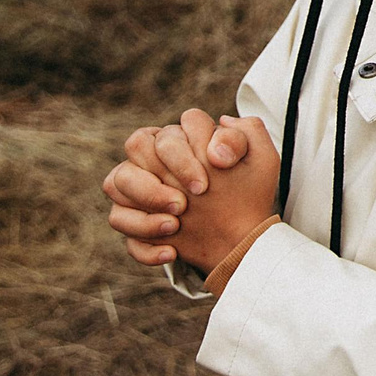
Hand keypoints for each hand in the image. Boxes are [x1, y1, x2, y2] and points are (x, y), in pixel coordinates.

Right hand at [102, 109, 276, 270]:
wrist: (242, 235)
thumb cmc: (248, 191)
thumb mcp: (261, 160)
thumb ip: (248, 133)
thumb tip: (220, 125)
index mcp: (184, 139)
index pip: (167, 132)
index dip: (181, 156)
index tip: (205, 185)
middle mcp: (156, 158)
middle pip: (134, 146)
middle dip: (156, 179)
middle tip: (185, 204)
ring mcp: (139, 189)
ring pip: (114, 183)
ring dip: (143, 206)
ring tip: (175, 225)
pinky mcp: (133, 221)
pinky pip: (119, 224)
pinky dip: (143, 243)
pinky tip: (172, 251)